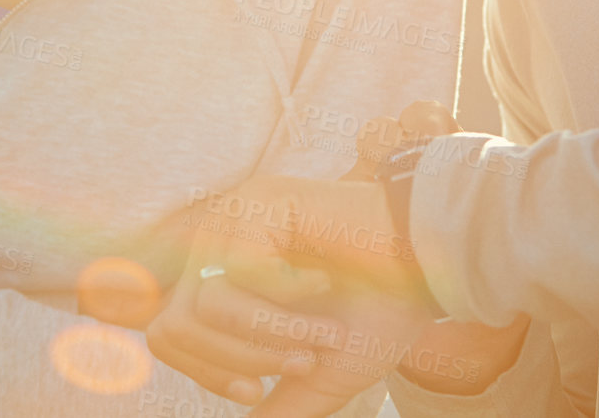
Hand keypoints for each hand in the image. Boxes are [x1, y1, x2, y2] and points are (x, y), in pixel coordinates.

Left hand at [151, 175, 434, 416]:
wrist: (429, 264)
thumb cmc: (380, 313)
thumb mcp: (317, 371)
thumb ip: (275, 401)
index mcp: (223, 277)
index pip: (169, 333)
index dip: (205, 373)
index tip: (254, 393)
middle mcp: (219, 244)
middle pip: (177, 325)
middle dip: (243, 360)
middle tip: (303, 360)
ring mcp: (236, 218)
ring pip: (209, 306)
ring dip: (274, 333)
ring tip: (323, 329)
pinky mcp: (259, 200)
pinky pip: (243, 273)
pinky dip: (288, 298)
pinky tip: (322, 280)